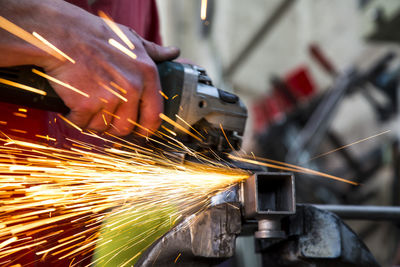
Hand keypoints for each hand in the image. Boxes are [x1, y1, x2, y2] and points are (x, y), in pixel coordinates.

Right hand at [0, 0, 178, 135]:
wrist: (62, 34)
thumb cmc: (96, 36)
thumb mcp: (131, 39)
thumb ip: (154, 51)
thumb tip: (174, 52)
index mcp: (147, 75)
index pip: (154, 116)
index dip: (145, 129)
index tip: (138, 131)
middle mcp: (132, 88)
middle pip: (125, 128)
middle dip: (112, 126)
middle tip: (102, 113)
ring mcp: (109, 97)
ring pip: (102, 127)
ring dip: (93, 121)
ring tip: (87, 102)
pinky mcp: (86, 103)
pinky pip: (82, 123)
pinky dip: (75, 117)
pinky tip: (73, 102)